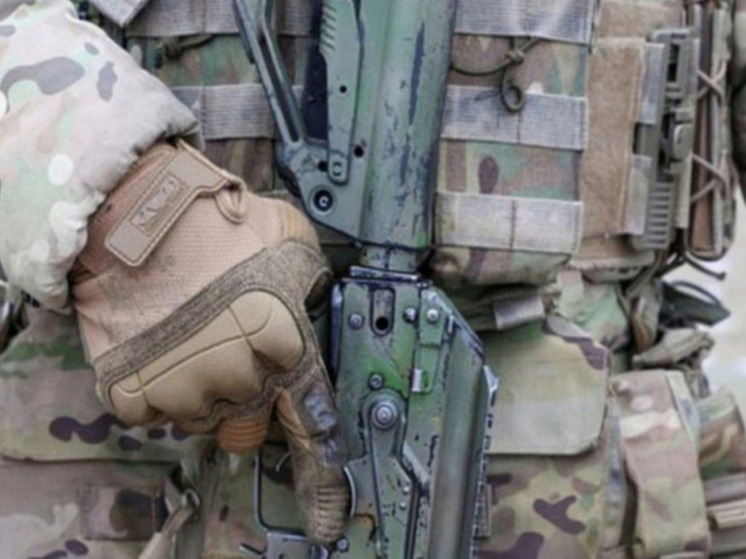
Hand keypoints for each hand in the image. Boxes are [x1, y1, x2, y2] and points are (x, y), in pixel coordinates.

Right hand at [71, 140, 348, 543]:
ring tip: (187, 335)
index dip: (322, 483)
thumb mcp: (290, 239)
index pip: (313, 428)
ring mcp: (184, 389)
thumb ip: (309, 282)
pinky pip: (152, 411)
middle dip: (242, 397)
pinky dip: (155, 385)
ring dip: (197, 388)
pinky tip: (158, 342)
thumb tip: (312, 294)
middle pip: (247, 426)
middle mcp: (240, 379)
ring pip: (199, 419)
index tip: (327, 522)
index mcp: (285, 346)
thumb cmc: (218, 222)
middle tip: (225, 349)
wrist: (138, 215)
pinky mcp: (134, 392)